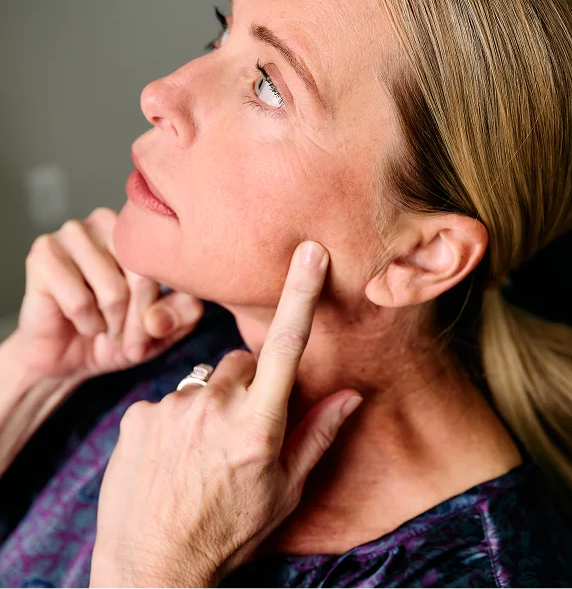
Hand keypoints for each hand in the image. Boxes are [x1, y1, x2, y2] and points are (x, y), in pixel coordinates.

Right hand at [11, 207, 202, 381]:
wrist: (67, 355)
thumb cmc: (118, 333)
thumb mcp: (163, 327)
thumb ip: (181, 315)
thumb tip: (161, 315)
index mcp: (141, 226)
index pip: (167, 265)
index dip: (162, 308)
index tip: (154, 331)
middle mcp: (108, 220)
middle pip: (141, 277)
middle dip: (137, 321)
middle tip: (128, 340)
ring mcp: (73, 232)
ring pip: (112, 290)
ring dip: (111, 324)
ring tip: (104, 327)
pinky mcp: (43, 254)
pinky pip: (80, 301)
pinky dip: (85, 323)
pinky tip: (80, 322)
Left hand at [89, 240, 363, 588]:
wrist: (151, 569)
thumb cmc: (228, 534)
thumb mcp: (284, 493)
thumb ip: (318, 435)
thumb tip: (352, 394)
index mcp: (257, 426)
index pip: (287, 347)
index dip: (300, 294)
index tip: (308, 253)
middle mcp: (213, 407)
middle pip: (241, 364)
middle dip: (248, 384)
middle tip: (240, 430)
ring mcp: (171, 408)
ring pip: (204, 382)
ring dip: (209, 403)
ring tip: (200, 451)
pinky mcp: (138, 414)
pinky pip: (169, 399)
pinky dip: (175, 418)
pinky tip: (171, 455)